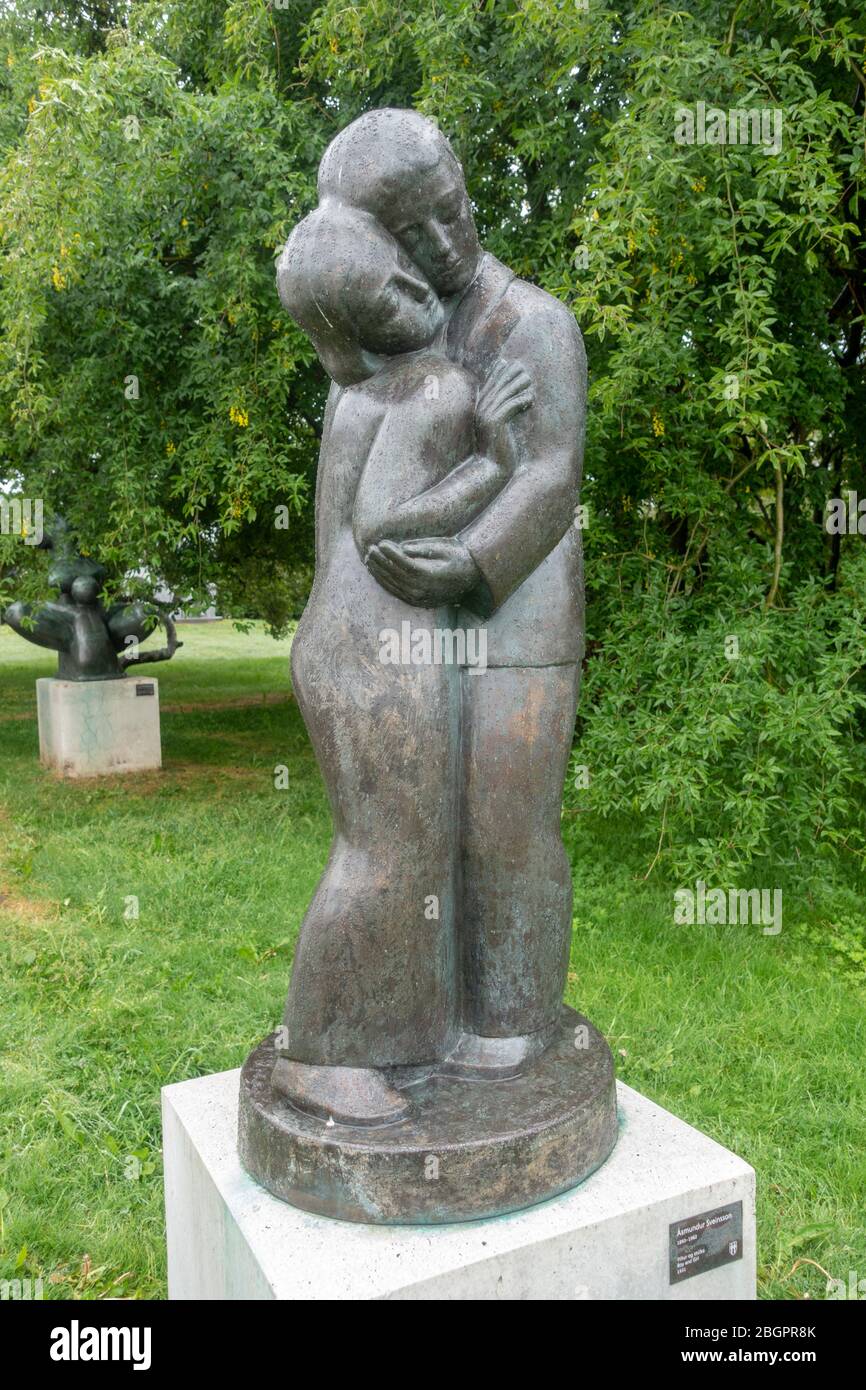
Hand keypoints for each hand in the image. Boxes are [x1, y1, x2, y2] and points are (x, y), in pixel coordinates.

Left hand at [366, 537, 480, 605]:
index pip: (405, 565)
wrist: (472, 579)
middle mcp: (422, 590)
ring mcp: (419, 598)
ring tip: (369, 558)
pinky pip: (396, 592)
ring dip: (379, 572)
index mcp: (430, 576)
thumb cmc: (458, 558)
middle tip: (370, 549)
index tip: (381, 543)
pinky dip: (384, 582)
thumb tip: (402, 548)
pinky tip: (377, 572)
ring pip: (393, 585)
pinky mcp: (416, 602)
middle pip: (395, 576)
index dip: (391, 554)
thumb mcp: (444, 547)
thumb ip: (422, 548)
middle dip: (381, 562)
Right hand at [475, 358, 532, 464]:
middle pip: (496, 387)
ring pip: (504, 395)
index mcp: (479, 410)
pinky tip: (530, 399)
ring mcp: (486, 417)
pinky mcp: (495, 423)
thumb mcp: (498, 430)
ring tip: (529, 380)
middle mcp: (481, 411)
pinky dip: (520, 401)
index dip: (497, 374)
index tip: (507, 364)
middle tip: (522, 368)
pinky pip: (509, 407)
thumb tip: (512, 402)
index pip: (488, 387)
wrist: (491, 470)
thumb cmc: (498, 452)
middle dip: (509, 375)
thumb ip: (501, 415)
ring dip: (517, 385)